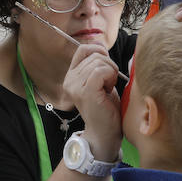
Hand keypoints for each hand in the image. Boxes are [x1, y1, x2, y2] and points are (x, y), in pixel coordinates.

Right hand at [62, 43, 122, 159]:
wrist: (104, 133)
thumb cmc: (106, 108)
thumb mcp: (100, 82)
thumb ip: (97, 65)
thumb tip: (101, 47)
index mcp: (71, 76)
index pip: (83, 49)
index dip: (99, 51)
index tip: (108, 65)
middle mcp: (69, 80)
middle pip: (95, 55)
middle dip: (109, 66)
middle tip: (109, 85)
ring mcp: (75, 86)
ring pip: (99, 62)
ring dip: (111, 73)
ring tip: (108, 89)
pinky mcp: (85, 91)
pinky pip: (100, 71)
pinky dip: (110, 76)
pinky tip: (109, 89)